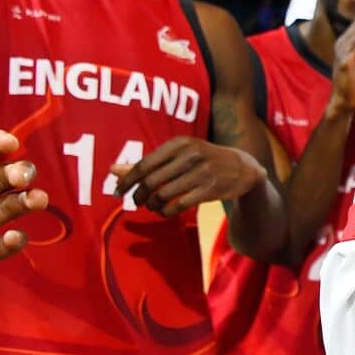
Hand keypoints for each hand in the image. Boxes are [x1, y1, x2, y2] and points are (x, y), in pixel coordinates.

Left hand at [111, 136, 265, 216]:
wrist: (242, 167)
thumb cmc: (202, 160)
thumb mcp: (177, 155)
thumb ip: (146, 162)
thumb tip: (112, 169)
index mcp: (179, 143)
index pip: (144, 163)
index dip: (127, 180)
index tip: (118, 191)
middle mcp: (190, 155)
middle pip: (151, 181)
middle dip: (138, 195)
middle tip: (135, 202)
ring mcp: (202, 172)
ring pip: (164, 195)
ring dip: (153, 206)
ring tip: (152, 207)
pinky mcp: (210, 189)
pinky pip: (179, 205)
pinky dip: (167, 212)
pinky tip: (166, 212)